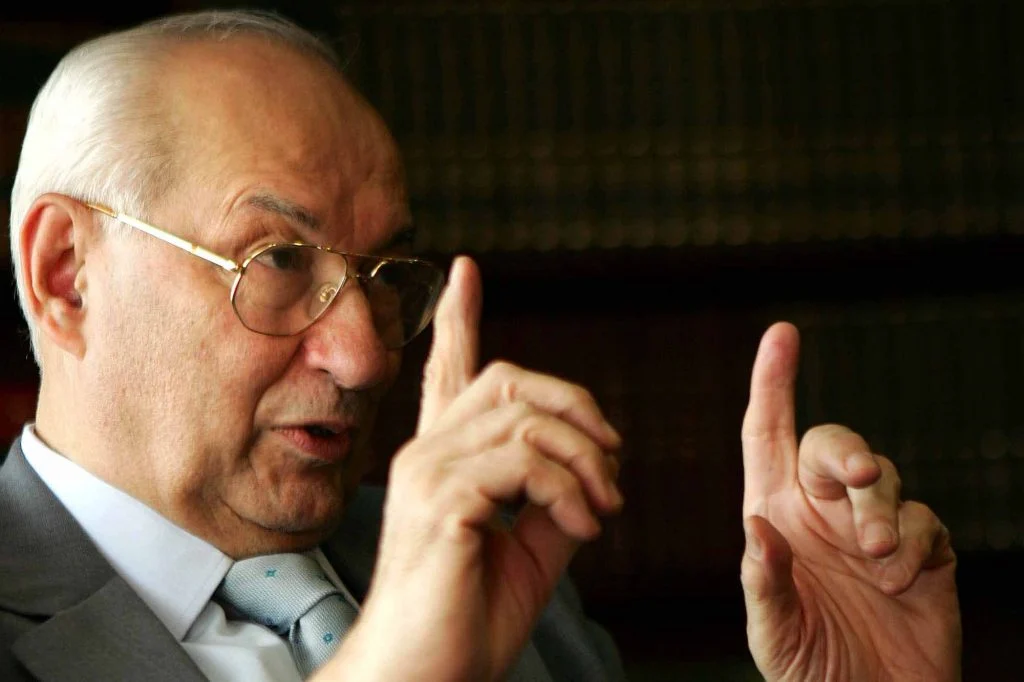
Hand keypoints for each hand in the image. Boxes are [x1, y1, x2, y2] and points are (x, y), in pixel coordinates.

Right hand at [316, 256, 622, 680]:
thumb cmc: (467, 621)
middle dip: (577, 405)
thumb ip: (555, 501)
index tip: (466, 272)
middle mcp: (427, 454)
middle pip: (510, 380)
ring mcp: (429, 474)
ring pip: (526, 419)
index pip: (449, 373)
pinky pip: (525, 463)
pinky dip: (571, 490)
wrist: (423, 678)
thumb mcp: (531, 552)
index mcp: (444, 461)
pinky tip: (585, 527)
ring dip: (586, 459)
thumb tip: (593, 472)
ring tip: (605, 509)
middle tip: (613, 462)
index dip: (459, 320)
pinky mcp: (442, 502)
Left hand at [741, 322, 960, 681]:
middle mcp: (821, 512)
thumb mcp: (774, 634)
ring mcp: (873, 528)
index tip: (781, 333)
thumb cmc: (810, 671)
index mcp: (776, 515)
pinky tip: (901, 583)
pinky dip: (916, 545)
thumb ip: (765, 582)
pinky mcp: (923, 551)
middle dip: (846, 450)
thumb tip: (756, 525)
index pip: (768, 435)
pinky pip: (925, 520)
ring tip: (878, 560)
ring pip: (883, 476)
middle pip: (831, 445)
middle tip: (856, 478)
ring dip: (882, 511)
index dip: (773, 383)